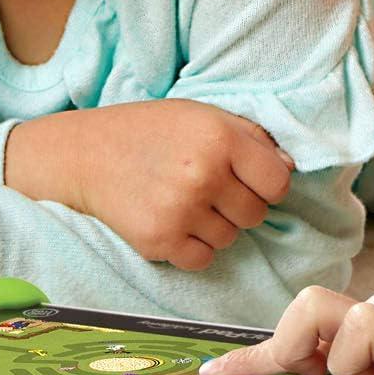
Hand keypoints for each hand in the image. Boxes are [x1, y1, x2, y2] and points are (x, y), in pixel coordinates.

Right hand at [5, 100, 292, 270]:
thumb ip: (250, 137)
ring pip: (230, 239)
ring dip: (214, 226)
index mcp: (220, 138)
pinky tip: (172, 220)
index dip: (266, 184)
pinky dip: (192, 247)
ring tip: (183, 200)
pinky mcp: (159, 241)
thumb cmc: (149, 130)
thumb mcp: (201, 114)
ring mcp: (181, 211)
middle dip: (238, 205)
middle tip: (206, 187)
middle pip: (256, 215)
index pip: (278, 183)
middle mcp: (203, 174)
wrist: (83, 155)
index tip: (247, 179)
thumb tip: (290, 169)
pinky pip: (203, 260)